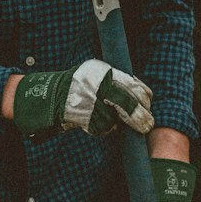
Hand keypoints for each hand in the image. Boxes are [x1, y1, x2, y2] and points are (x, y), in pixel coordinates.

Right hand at [12, 59, 153, 136]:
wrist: (53, 96)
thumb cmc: (81, 84)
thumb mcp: (99, 74)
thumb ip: (119, 81)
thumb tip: (145, 96)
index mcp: (106, 73)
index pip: (134, 86)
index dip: (144, 98)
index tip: (147, 104)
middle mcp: (99, 86)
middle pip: (129, 105)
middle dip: (141, 117)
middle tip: (147, 125)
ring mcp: (92, 103)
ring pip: (116, 119)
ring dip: (116, 123)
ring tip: (107, 116)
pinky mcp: (86, 118)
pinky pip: (104, 128)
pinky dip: (104, 128)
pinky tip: (94, 120)